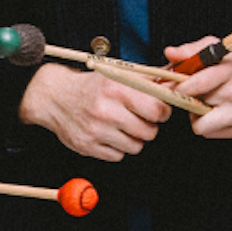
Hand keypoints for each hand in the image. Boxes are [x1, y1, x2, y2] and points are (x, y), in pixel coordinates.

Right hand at [18, 61, 167, 160]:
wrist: (55, 97)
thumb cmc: (92, 86)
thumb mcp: (119, 74)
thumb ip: (149, 77)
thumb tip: (176, 77)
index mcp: (116, 88)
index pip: (157, 110)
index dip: (162, 112)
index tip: (158, 110)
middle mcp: (105, 110)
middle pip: (149, 131)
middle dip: (149, 126)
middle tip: (140, 119)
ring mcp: (95, 130)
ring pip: (136, 146)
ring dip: (134, 138)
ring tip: (123, 126)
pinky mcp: (87, 146)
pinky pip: (118, 156)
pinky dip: (118, 148)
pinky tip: (109, 134)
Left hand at [172, 45, 231, 139]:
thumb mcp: (216, 49)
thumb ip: (191, 50)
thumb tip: (170, 53)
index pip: (201, 82)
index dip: (182, 86)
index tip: (174, 86)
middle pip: (197, 104)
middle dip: (190, 99)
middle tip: (193, 93)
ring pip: (200, 124)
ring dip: (197, 115)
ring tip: (206, 103)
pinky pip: (209, 133)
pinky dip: (208, 124)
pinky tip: (217, 112)